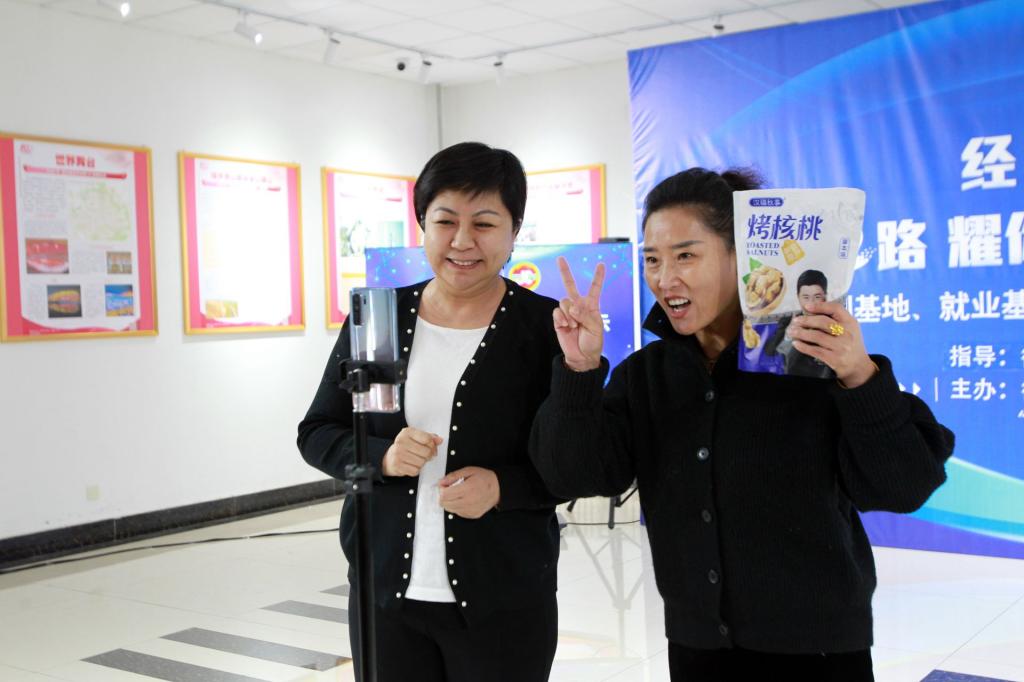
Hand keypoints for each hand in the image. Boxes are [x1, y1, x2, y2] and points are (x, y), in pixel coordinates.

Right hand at [382, 427, 442, 476]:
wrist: (389, 458)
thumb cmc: (405, 447)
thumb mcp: (416, 438)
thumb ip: (429, 438)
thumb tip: (440, 440)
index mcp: (407, 432)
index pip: (427, 439)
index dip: (433, 445)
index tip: (431, 447)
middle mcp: (401, 442)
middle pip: (426, 452)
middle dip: (428, 456)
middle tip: (424, 456)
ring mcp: (398, 454)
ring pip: (422, 462)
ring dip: (422, 463)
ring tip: (416, 460)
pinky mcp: (397, 465)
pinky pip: (415, 471)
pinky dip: (416, 470)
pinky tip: (411, 465)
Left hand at [438, 467, 499, 518]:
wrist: (498, 489)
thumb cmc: (484, 479)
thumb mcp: (469, 471)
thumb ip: (453, 476)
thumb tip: (441, 482)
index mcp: (468, 489)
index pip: (445, 495)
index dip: (441, 490)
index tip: (443, 486)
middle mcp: (469, 501)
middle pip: (445, 504)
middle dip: (443, 496)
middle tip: (448, 490)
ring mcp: (471, 510)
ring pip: (450, 509)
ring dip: (449, 502)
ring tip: (456, 494)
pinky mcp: (472, 515)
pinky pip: (458, 513)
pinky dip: (457, 507)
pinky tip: (462, 500)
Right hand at [554, 256, 605, 371]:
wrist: (582, 356)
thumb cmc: (593, 342)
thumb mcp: (596, 328)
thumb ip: (585, 315)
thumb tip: (572, 307)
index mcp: (591, 306)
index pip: (595, 288)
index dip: (598, 277)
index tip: (601, 264)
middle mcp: (578, 306)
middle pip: (570, 286)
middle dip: (565, 272)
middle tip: (560, 258)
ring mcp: (567, 312)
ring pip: (564, 301)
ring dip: (569, 313)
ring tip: (574, 325)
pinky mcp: (559, 320)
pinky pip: (557, 312)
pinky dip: (562, 319)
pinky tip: (567, 326)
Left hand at [788, 301, 877, 387]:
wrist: (859, 366)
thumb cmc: (851, 344)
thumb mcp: (850, 329)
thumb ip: (836, 320)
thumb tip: (812, 311)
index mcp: (851, 323)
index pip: (836, 309)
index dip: (820, 306)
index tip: (807, 306)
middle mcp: (847, 333)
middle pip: (823, 322)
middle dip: (806, 320)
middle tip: (795, 321)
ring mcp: (841, 346)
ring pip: (816, 336)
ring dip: (801, 333)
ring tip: (792, 331)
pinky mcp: (834, 358)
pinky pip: (815, 350)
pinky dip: (803, 346)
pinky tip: (796, 343)